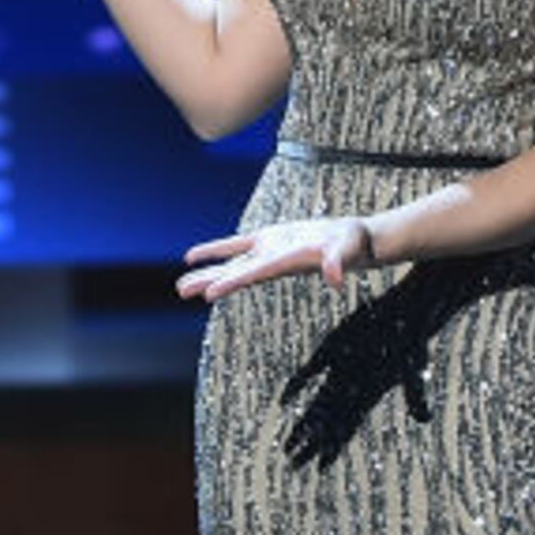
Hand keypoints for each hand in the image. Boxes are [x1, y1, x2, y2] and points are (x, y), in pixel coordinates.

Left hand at [175, 214, 378, 301]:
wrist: (354, 241)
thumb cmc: (353, 246)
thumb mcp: (346, 251)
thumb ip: (338, 263)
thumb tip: (335, 279)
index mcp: (286, 263)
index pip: (254, 274)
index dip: (232, 282)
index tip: (209, 294)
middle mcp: (271, 263)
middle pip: (234, 275)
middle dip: (208, 283)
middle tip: (180, 292)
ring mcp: (267, 252)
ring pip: (230, 265)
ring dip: (207, 273)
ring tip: (180, 287)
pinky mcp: (268, 239)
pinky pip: (235, 245)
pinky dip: (215, 249)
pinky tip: (193, 255)